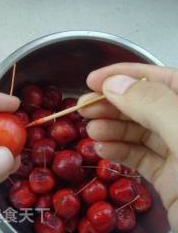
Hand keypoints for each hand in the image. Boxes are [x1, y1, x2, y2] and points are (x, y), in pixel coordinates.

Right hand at [78, 63, 177, 229]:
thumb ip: (154, 107)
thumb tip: (114, 83)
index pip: (164, 80)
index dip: (126, 74)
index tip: (94, 79)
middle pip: (146, 105)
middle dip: (113, 103)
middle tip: (83, 107)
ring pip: (140, 132)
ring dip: (111, 128)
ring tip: (90, 129)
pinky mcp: (169, 178)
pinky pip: (139, 158)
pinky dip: (118, 151)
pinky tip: (102, 148)